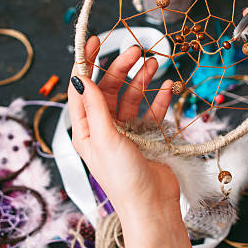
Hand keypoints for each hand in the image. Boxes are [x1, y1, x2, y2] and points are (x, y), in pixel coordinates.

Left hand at [67, 35, 179, 218]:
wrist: (152, 206)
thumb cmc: (123, 178)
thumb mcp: (104, 138)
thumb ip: (95, 106)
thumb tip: (80, 77)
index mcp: (85, 129)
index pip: (82, 88)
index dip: (86, 63)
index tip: (94, 41)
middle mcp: (103, 128)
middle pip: (109, 87)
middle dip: (120, 67)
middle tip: (136, 51)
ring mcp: (125, 132)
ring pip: (131, 96)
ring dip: (141, 79)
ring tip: (154, 64)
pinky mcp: (145, 136)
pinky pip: (150, 110)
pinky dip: (158, 98)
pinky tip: (167, 88)